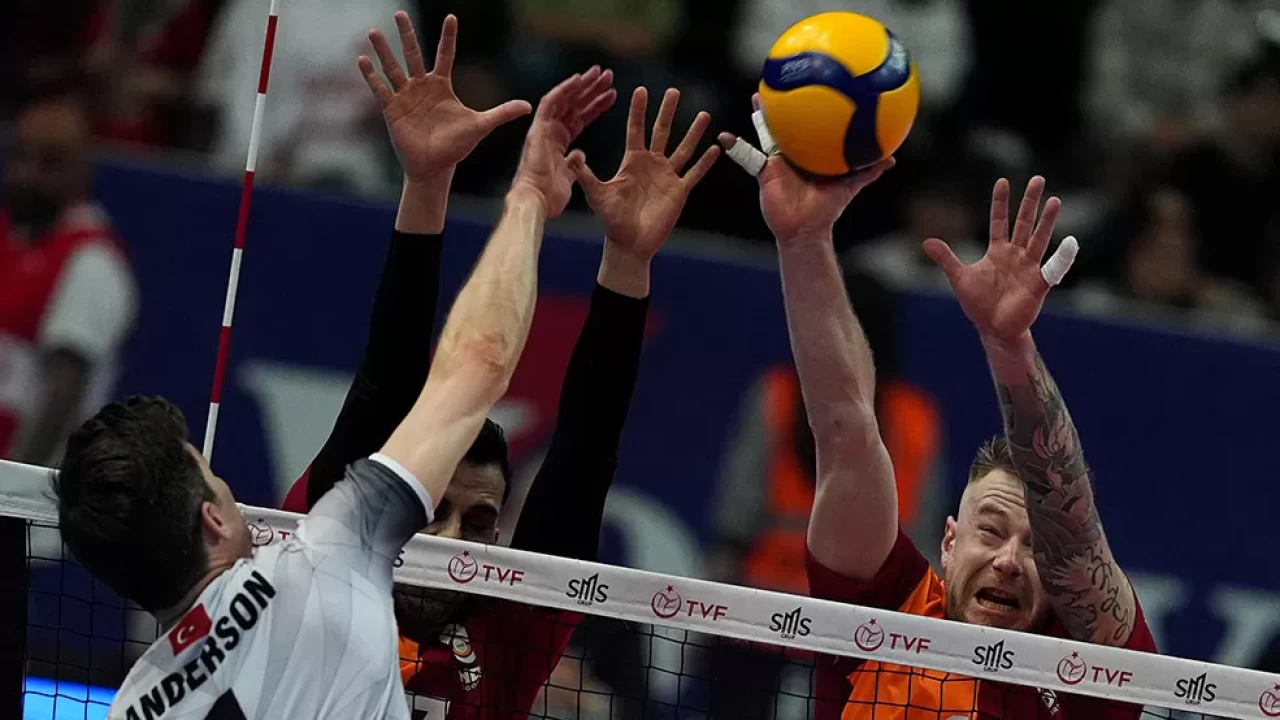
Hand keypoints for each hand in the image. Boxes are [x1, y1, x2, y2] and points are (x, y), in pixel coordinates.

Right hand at [359, 13, 532, 180]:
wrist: (436, 166)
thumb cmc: (456, 146)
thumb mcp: (481, 125)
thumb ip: (502, 113)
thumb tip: (529, 106)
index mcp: (442, 86)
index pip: (445, 54)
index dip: (448, 36)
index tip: (451, 16)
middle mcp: (422, 86)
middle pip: (413, 54)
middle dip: (406, 34)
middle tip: (398, 13)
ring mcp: (405, 96)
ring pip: (393, 67)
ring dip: (383, 50)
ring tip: (373, 31)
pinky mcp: (392, 109)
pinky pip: (380, 89)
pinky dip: (371, 76)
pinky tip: (362, 59)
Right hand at [511, 67, 616, 216]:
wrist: (535, 203)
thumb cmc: (549, 196)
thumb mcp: (569, 177)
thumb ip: (574, 164)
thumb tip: (579, 154)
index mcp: (557, 143)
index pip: (579, 119)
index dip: (595, 106)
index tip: (612, 95)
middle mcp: (550, 132)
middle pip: (574, 105)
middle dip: (591, 90)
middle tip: (608, 76)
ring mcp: (543, 129)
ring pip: (564, 99)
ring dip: (582, 85)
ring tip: (601, 73)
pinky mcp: (538, 129)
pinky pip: (551, 103)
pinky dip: (565, 89)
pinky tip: (579, 78)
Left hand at [571, 87, 719, 262]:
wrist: (629, 242)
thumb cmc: (611, 219)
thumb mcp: (596, 194)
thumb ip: (585, 174)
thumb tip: (573, 155)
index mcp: (632, 161)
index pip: (636, 129)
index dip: (638, 111)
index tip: (642, 90)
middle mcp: (651, 163)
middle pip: (662, 132)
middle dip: (667, 111)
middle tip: (674, 91)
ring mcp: (667, 176)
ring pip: (683, 148)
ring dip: (693, 132)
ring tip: (704, 114)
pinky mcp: (679, 191)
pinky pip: (694, 173)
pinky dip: (705, 162)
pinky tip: (716, 148)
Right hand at [718, 94, 892, 243]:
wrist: (805, 229)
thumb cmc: (827, 209)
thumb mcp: (849, 187)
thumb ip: (868, 172)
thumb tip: (892, 158)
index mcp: (812, 152)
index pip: (811, 123)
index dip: (810, 105)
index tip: (812, 83)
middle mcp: (794, 152)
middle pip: (788, 121)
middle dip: (786, 102)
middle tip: (783, 78)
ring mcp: (777, 160)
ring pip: (768, 132)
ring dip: (761, 115)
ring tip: (757, 95)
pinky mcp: (762, 171)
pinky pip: (747, 156)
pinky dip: (734, 146)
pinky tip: (724, 137)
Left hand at [922, 176, 1065, 341]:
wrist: (994, 329)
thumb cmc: (979, 304)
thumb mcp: (959, 278)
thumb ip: (946, 258)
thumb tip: (926, 241)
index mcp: (997, 251)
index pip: (999, 220)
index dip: (1000, 202)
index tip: (1002, 181)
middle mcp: (1016, 254)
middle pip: (1024, 223)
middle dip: (1030, 202)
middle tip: (1038, 179)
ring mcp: (1029, 267)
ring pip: (1039, 239)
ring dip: (1046, 221)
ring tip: (1055, 200)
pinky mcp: (1039, 283)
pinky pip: (1053, 268)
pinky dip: (1062, 256)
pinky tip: (1070, 241)